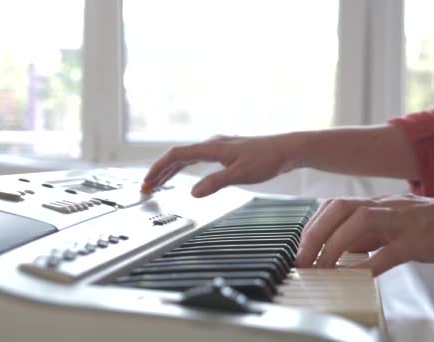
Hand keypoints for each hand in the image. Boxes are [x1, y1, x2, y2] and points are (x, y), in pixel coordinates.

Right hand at [142, 134, 297, 196]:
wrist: (287, 150)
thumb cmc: (267, 159)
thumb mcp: (240, 175)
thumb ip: (215, 183)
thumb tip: (193, 193)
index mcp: (211, 147)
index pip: (176, 155)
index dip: (159, 168)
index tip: (147, 181)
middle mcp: (211, 144)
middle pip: (177, 156)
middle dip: (160, 171)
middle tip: (146, 186)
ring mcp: (218, 148)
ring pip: (186, 157)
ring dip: (170, 170)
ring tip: (158, 183)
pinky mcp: (225, 152)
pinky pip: (196, 159)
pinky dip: (184, 168)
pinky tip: (183, 175)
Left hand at [296, 194, 433, 275]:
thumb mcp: (400, 224)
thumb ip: (374, 234)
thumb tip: (346, 250)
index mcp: (381, 205)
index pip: (336, 206)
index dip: (313, 226)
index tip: (301, 249)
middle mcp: (388, 207)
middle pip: (339, 209)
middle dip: (314, 234)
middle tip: (302, 260)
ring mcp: (404, 221)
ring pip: (359, 222)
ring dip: (333, 246)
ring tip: (321, 268)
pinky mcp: (421, 240)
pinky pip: (389, 251)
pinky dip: (367, 264)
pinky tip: (354, 277)